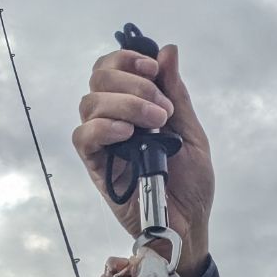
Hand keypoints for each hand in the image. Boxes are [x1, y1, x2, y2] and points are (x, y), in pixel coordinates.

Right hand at [73, 44, 214, 276]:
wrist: (189, 225)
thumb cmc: (192, 186)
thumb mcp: (192, 134)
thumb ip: (177, 95)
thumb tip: (168, 51)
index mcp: (134, 108)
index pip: (113, 69)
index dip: (128, 60)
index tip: (154, 69)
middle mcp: (114, 121)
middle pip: (99, 80)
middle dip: (131, 82)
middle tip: (161, 106)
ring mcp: (104, 144)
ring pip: (90, 104)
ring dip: (125, 104)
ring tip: (155, 123)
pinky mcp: (97, 168)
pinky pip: (84, 138)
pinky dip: (103, 128)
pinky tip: (128, 133)